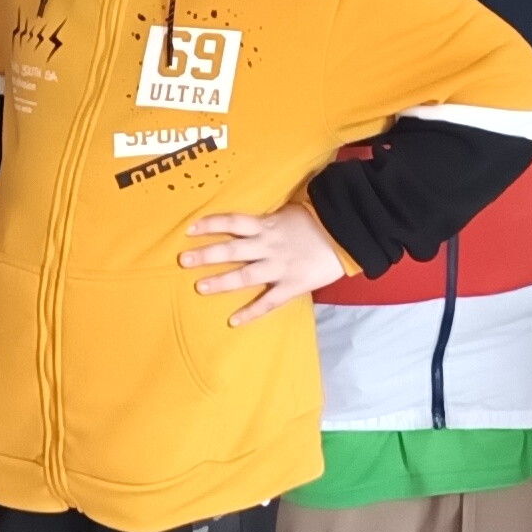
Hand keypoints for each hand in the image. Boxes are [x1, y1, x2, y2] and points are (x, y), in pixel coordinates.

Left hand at [182, 205, 351, 326]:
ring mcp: (279, 267)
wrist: (347, 234)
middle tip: (183, 260)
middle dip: (206, 254)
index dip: (210, 224)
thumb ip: (268, 218)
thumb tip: (248, 217)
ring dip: (221, 282)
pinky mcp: (292, 285)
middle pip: (232, 249)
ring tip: (200, 287)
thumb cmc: (317, 221)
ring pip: (245, 275)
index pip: (232, 222)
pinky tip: (234, 320)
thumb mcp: (290, 211)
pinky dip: (252, 312)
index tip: (189, 229)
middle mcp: (268, 245)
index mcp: (267, 225)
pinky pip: (269, 301)